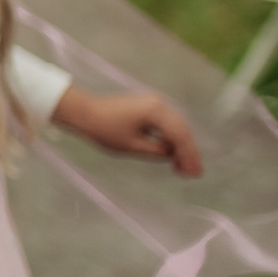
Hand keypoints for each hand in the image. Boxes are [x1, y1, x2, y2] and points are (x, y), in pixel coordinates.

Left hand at [56, 88, 203, 176]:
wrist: (83, 112)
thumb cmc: (104, 129)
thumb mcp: (132, 146)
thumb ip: (156, 151)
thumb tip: (173, 154)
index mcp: (156, 111)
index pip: (179, 135)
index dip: (188, 156)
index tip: (194, 173)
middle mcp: (160, 103)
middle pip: (182, 130)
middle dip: (188, 153)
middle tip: (194, 174)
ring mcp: (155, 103)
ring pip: (176, 127)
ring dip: (180, 147)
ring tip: (183, 169)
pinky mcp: (149, 106)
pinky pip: (166, 123)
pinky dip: (170, 139)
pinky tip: (171, 155)